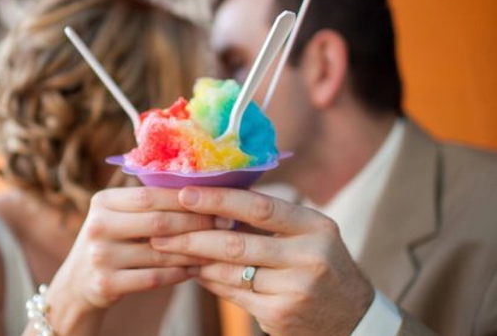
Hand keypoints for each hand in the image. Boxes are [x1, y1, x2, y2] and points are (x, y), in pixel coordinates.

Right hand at [48, 187, 215, 313]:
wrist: (77, 284)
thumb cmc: (111, 242)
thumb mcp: (117, 216)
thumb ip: (147, 204)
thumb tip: (201, 190)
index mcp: (103, 201)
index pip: (151, 195)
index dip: (186, 198)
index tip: (217, 201)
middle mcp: (97, 226)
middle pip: (159, 222)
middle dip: (197, 223)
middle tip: (226, 224)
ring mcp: (99, 257)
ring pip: (160, 253)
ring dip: (193, 251)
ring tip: (217, 248)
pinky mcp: (105, 284)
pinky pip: (154, 278)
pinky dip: (179, 274)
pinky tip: (196, 270)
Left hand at [150, 187, 374, 335]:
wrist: (351, 317)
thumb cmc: (322, 266)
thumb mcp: (309, 235)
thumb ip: (270, 220)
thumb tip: (213, 204)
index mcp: (316, 226)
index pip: (259, 208)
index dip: (218, 200)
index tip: (185, 193)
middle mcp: (309, 257)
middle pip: (237, 243)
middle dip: (192, 236)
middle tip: (160, 229)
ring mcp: (295, 290)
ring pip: (230, 271)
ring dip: (195, 260)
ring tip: (169, 248)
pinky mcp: (281, 315)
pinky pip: (233, 294)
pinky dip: (209, 281)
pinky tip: (194, 271)